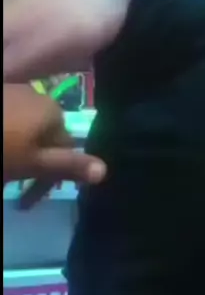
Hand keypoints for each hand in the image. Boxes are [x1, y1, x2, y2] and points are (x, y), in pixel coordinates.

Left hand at [3, 83, 105, 206]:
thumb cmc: (1, 149)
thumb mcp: (32, 163)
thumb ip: (67, 165)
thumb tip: (105, 170)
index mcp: (53, 112)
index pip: (65, 148)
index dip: (48, 179)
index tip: (26, 203)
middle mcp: (37, 96)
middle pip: (42, 137)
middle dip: (29, 164)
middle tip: (8, 188)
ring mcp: (12, 91)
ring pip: (21, 129)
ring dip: (13, 152)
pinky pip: (5, 119)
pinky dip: (2, 137)